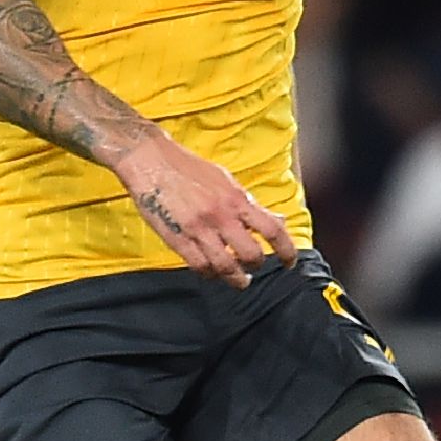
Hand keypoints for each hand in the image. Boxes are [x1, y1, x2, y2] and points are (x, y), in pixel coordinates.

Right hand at [115, 129, 296, 285]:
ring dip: (236, 278)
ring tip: (238, 279)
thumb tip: (275, 220)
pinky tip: (212, 271)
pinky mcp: (177, 239)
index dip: (287, 251)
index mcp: (236, 199)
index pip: (273, 230)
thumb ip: (249, 203)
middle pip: (251, 254)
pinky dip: (210, 274)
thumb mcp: (226, 180)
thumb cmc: (188, 168)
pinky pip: (200, 266)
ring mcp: (198, 229)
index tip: (289, 261)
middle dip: (256, 265)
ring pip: (226, 267)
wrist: (151, 161)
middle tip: (253, 267)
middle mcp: (221, 216)